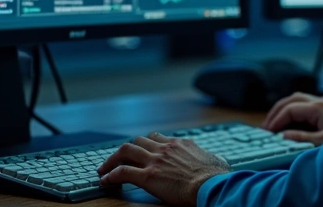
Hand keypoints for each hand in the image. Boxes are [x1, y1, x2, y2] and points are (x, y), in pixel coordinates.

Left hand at [97, 132, 229, 205]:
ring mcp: (154, 161)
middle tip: (118, 158)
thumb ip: (211, 157)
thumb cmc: (215, 176)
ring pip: (125, 151)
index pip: (156, 137)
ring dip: (112, 159)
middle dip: (125, 149)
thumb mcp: (216, 160)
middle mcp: (165, 148)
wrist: (210, 185)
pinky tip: (105, 181)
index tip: (140, 149)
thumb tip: (218, 160)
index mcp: (180, 144)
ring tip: (104, 168)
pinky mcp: (147, 176)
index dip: (145, 143)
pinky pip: (122, 172)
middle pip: (137, 141)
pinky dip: (110, 175)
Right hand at [262, 92, 322, 145]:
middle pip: (292, 99)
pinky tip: (292, 121)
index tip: (268, 132)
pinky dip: (295, 110)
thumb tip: (283, 136)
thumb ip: (301, 138)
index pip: (290, 109)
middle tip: (266, 125)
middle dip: (277, 111)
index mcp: (318, 108)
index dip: (276, 120)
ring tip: (275, 122)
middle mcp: (322, 101)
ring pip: (299, 99)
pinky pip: (307, 104)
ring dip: (286, 108)